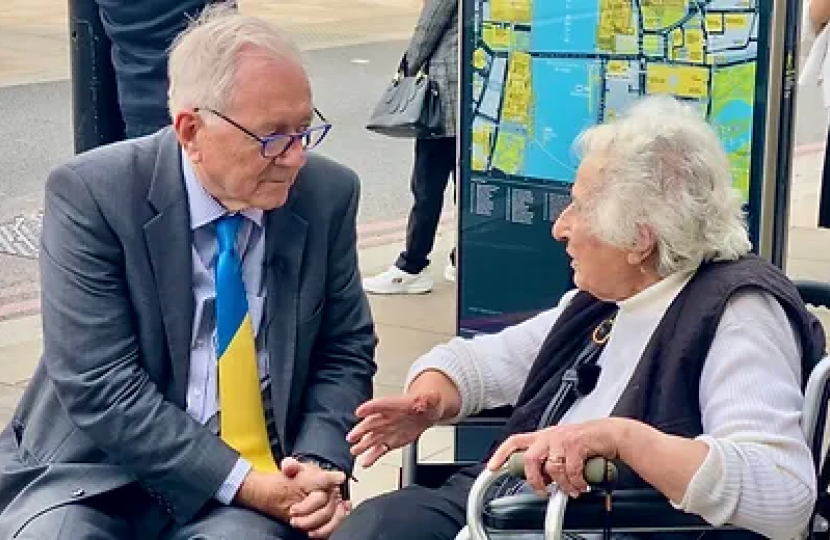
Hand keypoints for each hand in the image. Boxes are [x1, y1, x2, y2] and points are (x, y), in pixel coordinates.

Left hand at [285, 460, 350, 537]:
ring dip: (313, 523)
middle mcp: (333, 492)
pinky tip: (311, 532)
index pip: (328, 478)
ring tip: (297, 523)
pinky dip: (322, 532)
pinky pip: (333, 528)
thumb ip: (290, 466)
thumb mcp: (292, 471)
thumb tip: (289, 465)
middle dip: (308, 510)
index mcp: (323, 478)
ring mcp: (335, 506)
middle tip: (292, 511)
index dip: (334, 478)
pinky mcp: (333, 520)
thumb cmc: (298, 481)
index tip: (339, 478)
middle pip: (328, 503)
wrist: (296, 493)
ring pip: (333, 518)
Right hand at [347, 392, 442, 466]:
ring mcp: (387, 430)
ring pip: (373, 438)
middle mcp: (387, 418)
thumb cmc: (426, 404)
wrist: (426, 414)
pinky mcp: (390, 442)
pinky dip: (372, 456)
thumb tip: (433, 397)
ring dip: (363, 445)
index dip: (370, 408)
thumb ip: (430, 399)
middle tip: (352, 437)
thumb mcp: (432, 399)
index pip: (381, 405)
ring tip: (354, 451)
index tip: (360, 411)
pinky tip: (365, 462)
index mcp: (396, 405)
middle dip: (361, 430)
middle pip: (371, 423)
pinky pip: (380, 450)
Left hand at [487, 419, 622, 497]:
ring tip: (572, 489)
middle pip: (530, 458)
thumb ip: (548, 460)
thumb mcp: (561, 447)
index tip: (492, 466)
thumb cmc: (586, 442)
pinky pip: (571, 470)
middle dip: (534, 479)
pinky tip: (581, 484)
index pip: (515, 441)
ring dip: (562, 484)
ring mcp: (563, 439)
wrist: (610, 434)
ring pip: (552, 467)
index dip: (502, 453)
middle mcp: (549, 436)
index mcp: (542, 436)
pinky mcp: (577, 444)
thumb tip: (540, 480)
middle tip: (542, 490)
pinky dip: (575, 482)